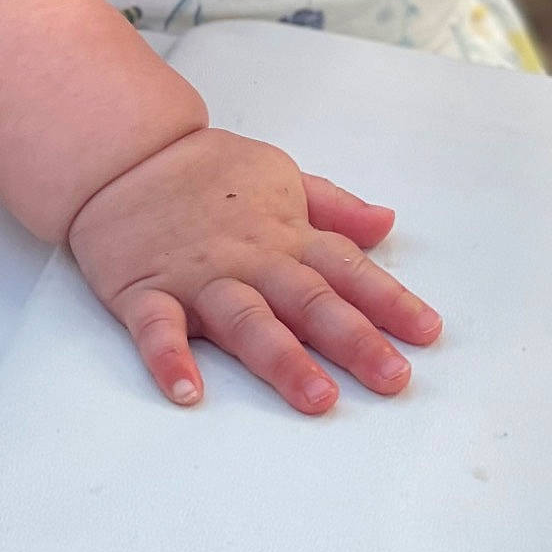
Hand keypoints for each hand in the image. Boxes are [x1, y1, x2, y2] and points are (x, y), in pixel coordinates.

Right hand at [67, 126, 440, 414]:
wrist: (124, 153)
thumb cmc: (205, 171)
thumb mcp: (279, 174)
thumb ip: (332, 206)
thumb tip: (387, 222)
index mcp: (284, 234)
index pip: (346, 269)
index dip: (389, 301)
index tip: (427, 334)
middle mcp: (249, 259)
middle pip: (307, 300)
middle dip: (353, 340)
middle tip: (392, 377)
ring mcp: (197, 277)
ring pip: (245, 320)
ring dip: (281, 359)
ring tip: (316, 397)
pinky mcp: (145, 291)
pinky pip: (157, 329)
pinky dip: (170, 358)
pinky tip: (187, 390)